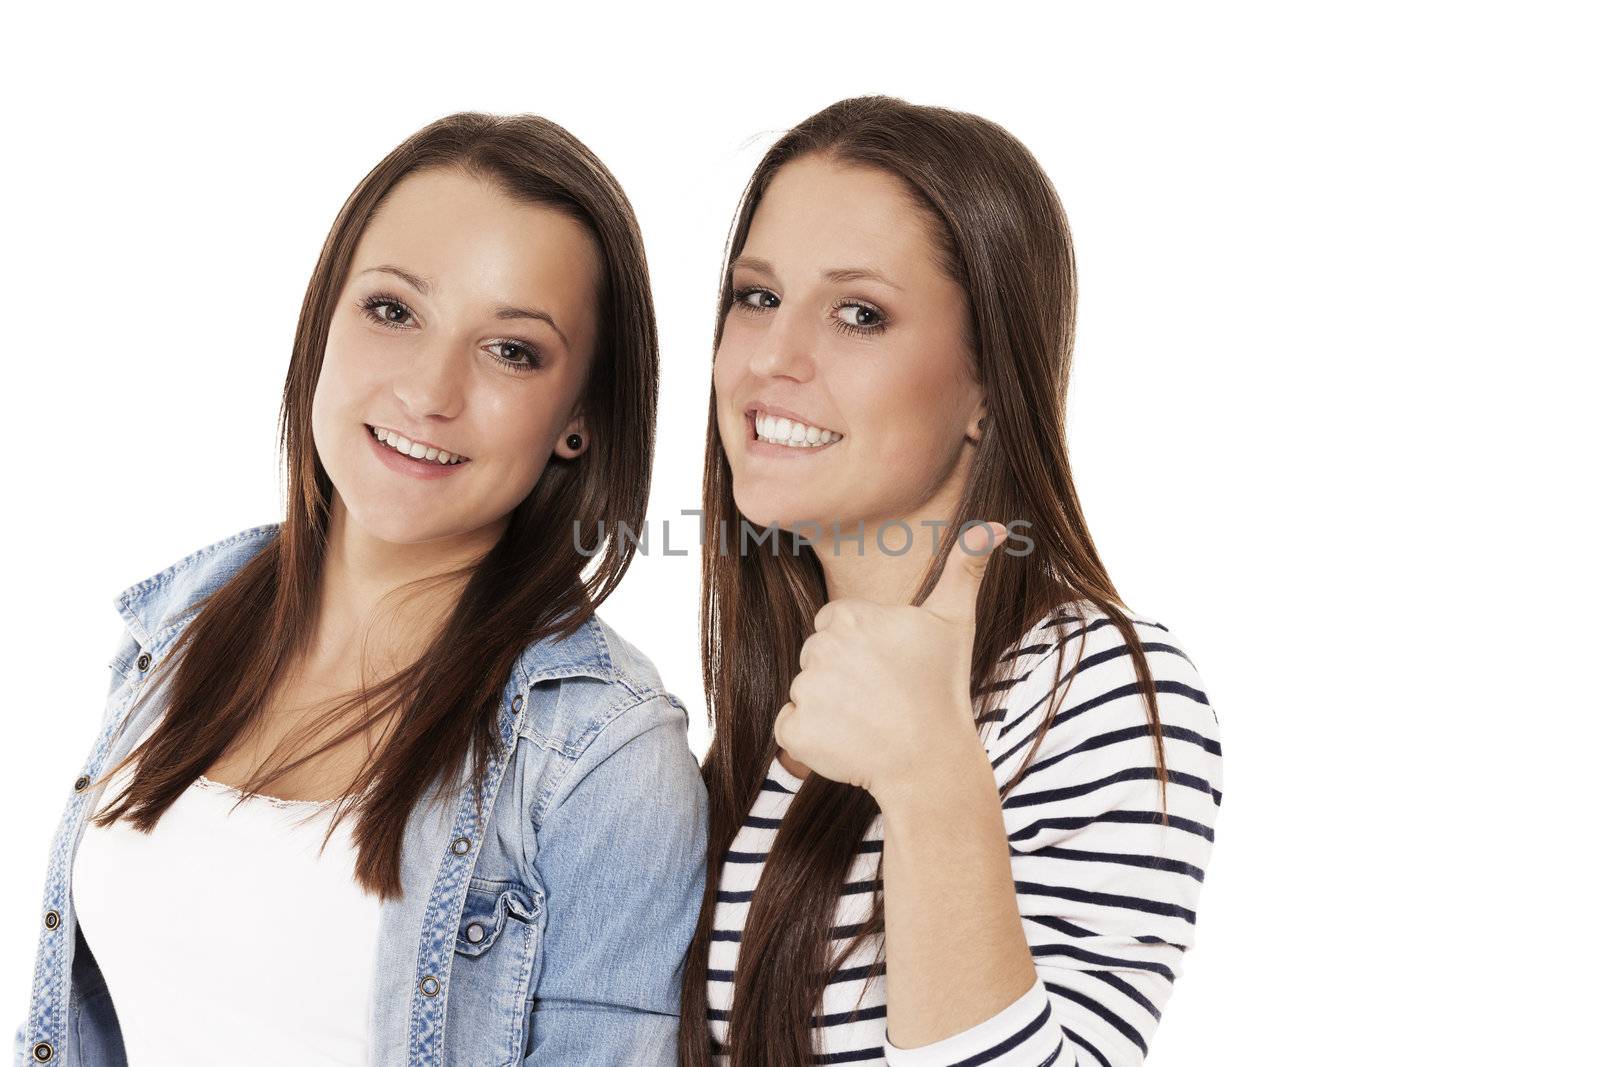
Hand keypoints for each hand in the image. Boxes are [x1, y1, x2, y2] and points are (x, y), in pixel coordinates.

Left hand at [773, 521, 1008, 801]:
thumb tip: (993, 526)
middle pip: (815, 656)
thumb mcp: (955, 622)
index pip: (834, 625)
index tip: (888, 669)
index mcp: (851, 615)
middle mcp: (822, 647)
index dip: (860, 650)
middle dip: (841, 677)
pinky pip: (789, 727)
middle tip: (881, 697)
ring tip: (868, 721)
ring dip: (828, 708)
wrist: (930, 762)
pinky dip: (810, 739)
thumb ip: (964, 568)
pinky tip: (847, 742)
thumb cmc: (942, 689)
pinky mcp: (794, 729)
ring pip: (804, 691)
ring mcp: (806, 690)